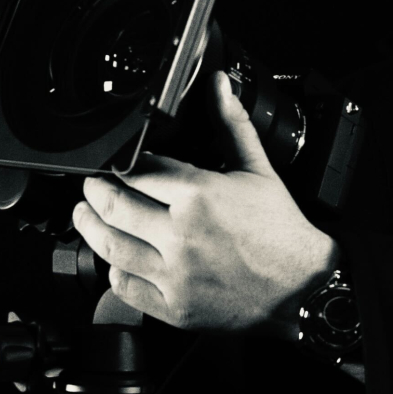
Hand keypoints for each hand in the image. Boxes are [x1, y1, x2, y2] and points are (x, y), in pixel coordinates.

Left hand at [71, 71, 342, 337]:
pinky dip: (114, 270)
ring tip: (89, 216)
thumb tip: (218, 86)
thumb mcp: (258, 171)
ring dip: (91, 228)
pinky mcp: (174, 307)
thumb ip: (231, 125)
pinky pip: (125, 287)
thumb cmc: (281, 232)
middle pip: (113, 206)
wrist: (303, 287)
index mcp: (199, 196)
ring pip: (110, 247)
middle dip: (94, 192)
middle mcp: (181, 236)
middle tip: (93, 186)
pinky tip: (118, 258)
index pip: (136, 170)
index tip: (116, 163)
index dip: (120, 163)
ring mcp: (175, 274)